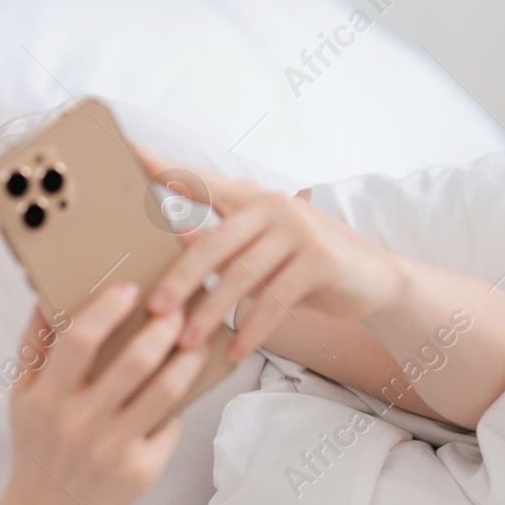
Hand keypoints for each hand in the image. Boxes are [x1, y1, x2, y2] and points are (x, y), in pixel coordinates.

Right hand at [4, 284, 207, 504]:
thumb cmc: (36, 448)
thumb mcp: (21, 398)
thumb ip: (34, 346)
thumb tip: (47, 295)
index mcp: (46, 399)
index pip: (79, 340)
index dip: (109, 308)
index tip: (131, 289)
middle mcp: (79, 424)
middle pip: (135, 360)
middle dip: (165, 325)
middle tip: (180, 308)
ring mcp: (112, 450)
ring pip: (166, 390)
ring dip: (188, 357)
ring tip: (195, 339)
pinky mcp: (140, 472)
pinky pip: (171, 424)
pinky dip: (181, 399)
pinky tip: (185, 382)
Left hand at [132, 143, 405, 360]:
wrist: (373, 280)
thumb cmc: (303, 267)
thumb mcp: (260, 253)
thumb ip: (223, 246)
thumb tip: (177, 241)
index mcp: (251, 199)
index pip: (201, 182)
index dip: (166, 168)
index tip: (130, 152)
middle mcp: (273, 206)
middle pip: (215, 242)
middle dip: (181, 278)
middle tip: (154, 308)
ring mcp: (298, 230)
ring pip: (242, 276)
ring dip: (212, 313)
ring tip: (187, 342)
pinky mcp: (320, 260)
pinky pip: (274, 300)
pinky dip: (251, 330)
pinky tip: (234, 352)